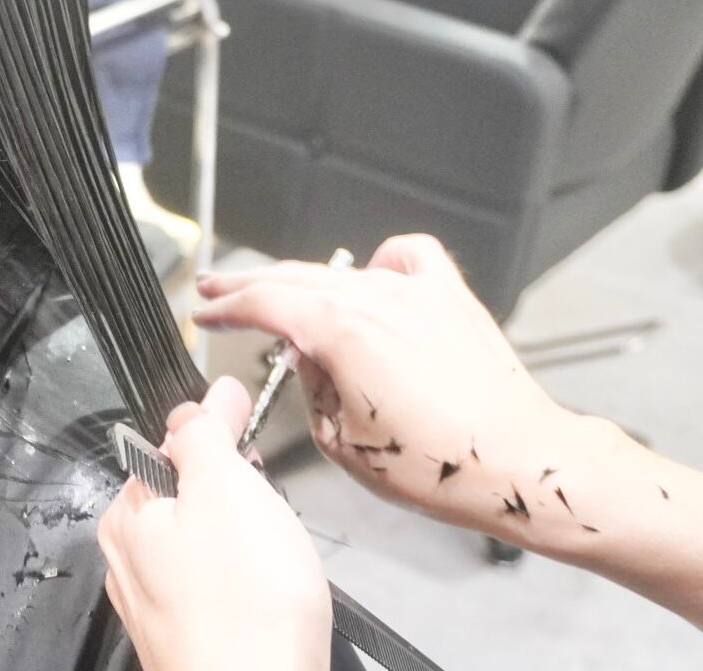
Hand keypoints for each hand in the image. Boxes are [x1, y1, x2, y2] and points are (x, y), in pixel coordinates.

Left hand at [98, 377, 331, 670]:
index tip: (249, 425)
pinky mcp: (192, 639)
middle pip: (188, 496)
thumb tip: (205, 399)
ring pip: (206, 545)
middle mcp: (130, 561)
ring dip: (244, 539)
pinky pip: (221, 589)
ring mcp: (160, 605)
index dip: (216, 432)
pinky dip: (247, 583)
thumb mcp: (224, 488)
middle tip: (268, 510)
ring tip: (273, 559)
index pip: (167, 446)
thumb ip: (207, 434)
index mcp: (126, 515)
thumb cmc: (243, 609)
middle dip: (235, 494)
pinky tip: (269, 595)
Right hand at [194, 234, 575, 535]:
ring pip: (341, 272)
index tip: (205, 314)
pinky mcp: (451, 299)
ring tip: (285, 296)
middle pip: (292, 278)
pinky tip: (374, 277)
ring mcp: (415, 292)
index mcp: (339, 329)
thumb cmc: (439, 464)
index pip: (262, 304)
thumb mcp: (339, 440)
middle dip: (248, 285)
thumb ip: (309, 389)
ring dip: (305, 283)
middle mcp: (374, 298)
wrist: (518, 465)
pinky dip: (382, 262)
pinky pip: (408, 258)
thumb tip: (308, 361)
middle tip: (217, 289)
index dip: (224, 309)